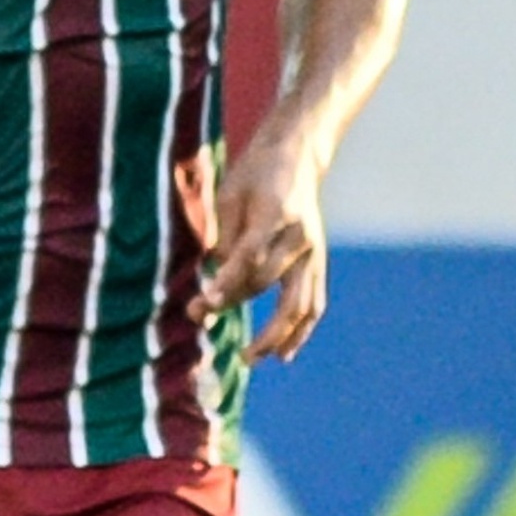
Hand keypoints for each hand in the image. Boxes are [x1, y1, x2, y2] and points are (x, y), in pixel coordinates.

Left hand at [197, 135, 328, 361]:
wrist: (297, 158)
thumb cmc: (254, 176)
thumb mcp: (229, 195)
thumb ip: (223, 236)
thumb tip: (216, 281)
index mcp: (276, 213)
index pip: (250, 254)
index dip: (226, 281)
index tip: (204, 303)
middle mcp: (300, 235)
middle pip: (266, 280)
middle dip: (231, 302)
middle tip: (197, 317)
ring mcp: (314, 251)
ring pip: (299, 302)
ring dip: (274, 334)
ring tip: (249, 358)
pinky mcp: (318, 263)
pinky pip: (314, 303)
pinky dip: (301, 330)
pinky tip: (283, 354)